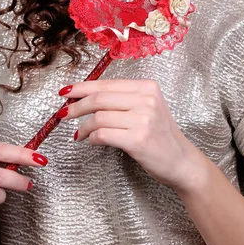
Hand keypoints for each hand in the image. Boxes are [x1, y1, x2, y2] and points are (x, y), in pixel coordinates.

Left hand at [57, 79, 199, 190]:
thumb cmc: (160, 135)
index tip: (66, 92)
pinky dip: (91, 138)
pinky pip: (103, 134)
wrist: (180, 161)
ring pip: (98, 117)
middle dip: (76, 106)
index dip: (82, 87)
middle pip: (100, 98)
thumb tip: (84, 96)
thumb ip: (121, 99)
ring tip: (79, 134)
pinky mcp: (138, 139)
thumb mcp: (147, 108)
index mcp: (147, 87)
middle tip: (63, 114)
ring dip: (82, 127)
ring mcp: (144, 119)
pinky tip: (90, 141)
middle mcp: (147, 99)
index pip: (107, 83)